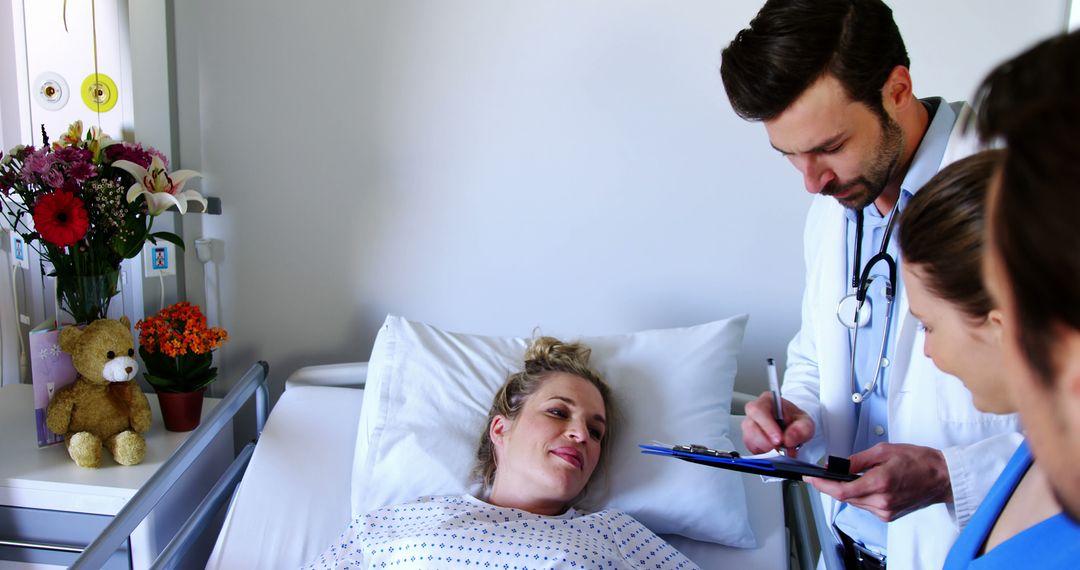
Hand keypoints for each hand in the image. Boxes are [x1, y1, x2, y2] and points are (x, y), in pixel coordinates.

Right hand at [742, 391, 813, 454]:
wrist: (794, 428)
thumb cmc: (796, 421)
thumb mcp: (806, 422)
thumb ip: (800, 429)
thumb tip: (788, 439)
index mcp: (766, 401)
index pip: (758, 410)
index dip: (767, 426)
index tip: (779, 439)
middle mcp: (754, 413)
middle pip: (750, 426)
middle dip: (766, 441)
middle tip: (781, 448)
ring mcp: (750, 426)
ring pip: (749, 439)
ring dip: (766, 449)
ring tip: (781, 450)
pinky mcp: (750, 439)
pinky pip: (751, 449)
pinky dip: (764, 454)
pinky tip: (774, 452)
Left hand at [805, 443, 952, 521]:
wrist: (941, 477)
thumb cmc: (919, 461)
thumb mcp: (884, 450)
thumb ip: (857, 460)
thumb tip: (836, 465)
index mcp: (880, 483)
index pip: (842, 491)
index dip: (822, 485)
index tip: (810, 479)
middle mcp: (882, 501)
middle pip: (845, 498)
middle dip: (831, 486)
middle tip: (821, 475)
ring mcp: (886, 511)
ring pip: (854, 503)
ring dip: (845, 491)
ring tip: (842, 478)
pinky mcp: (888, 516)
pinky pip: (865, 506)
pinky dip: (859, 496)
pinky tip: (861, 486)